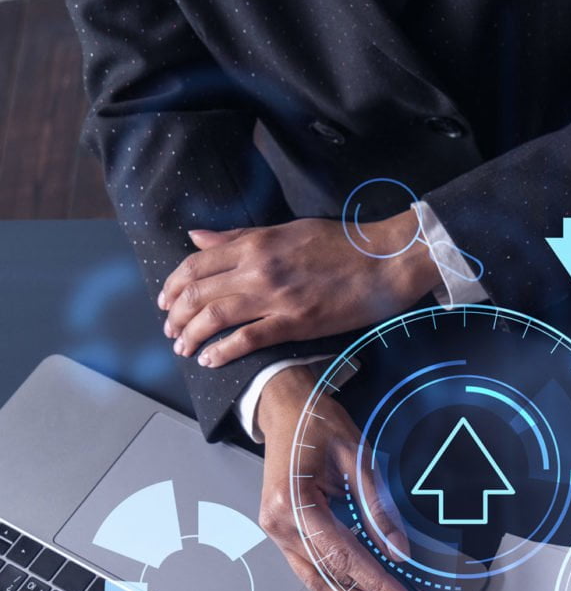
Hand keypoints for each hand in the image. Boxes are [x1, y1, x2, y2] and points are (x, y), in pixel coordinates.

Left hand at [159, 212, 439, 366]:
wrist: (383, 261)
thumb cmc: (340, 243)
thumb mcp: (286, 230)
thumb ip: (240, 236)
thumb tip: (198, 238)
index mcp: (254, 244)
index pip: (196, 263)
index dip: (174, 284)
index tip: (166, 300)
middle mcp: (257, 270)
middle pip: (199, 293)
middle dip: (177, 315)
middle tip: (171, 330)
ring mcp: (275, 298)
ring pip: (216, 317)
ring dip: (192, 335)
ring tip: (183, 348)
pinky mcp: (296, 323)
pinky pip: (248, 339)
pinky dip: (223, 351)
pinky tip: (210, 360)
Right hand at [255, 364, 416, 590]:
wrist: (285, 408)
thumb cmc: (318, 424)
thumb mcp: (358, 458)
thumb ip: (378, 508)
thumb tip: (399, 550)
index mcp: (292, 503)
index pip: (342, 556)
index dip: (376, 582)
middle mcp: (277, 523)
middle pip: (327, 577)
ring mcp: (275, 530)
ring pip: (316, 579)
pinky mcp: (282, 531)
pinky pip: (311, 567)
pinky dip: (339, 583)